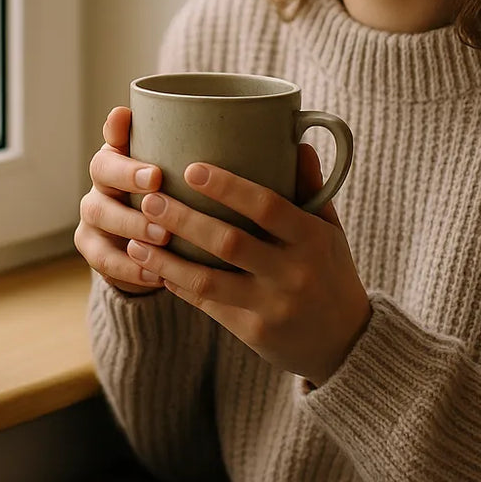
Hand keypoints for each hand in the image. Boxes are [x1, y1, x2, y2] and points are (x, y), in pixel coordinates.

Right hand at [75, 106, 172, 294]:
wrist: (152, 244)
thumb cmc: (173, 197)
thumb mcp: (181, 175)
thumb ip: (186, 150)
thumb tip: (208, 122)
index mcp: (120, 155)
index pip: (115, 141)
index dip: (126, 147)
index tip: (157, 170)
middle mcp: (101, 181)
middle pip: (101, 173)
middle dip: (129, 180)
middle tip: (159, 189)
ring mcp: (92, 216)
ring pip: (100, 214)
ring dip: (132, 224)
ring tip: (164, 236)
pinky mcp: (93, 248)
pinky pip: (103, 259)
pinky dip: (130, 267)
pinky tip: (157, 274)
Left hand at [123, 146, 370, 384]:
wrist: (345, 342)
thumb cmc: (330, 272)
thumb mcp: (329, 229)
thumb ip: (309, 187)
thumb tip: (295, 138)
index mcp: (312, 238)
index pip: (267, 206)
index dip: (228, 187)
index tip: (191, 168)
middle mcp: (293, 272)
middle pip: (229, 242)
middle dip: (184, 220)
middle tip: (149, 200)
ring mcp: (272, 305)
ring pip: (209, 279)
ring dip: (167, 260)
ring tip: (135, 242)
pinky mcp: (254, 331)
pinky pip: (208, 304)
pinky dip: (179, 285)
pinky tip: (154, 269)